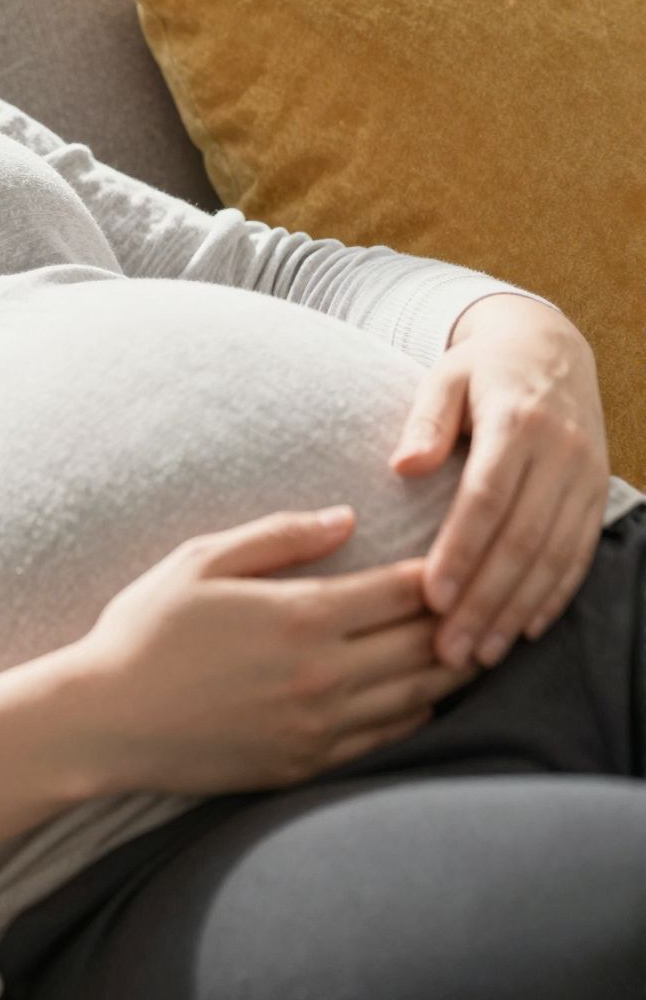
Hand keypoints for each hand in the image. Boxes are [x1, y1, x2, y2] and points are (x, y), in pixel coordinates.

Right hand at [74, 506, 480, 796]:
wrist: (105, 720)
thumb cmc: (143, 631)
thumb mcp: (198, 561)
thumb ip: (278, 536)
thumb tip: (346, 517)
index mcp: (300, 616)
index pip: (401, 591)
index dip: (438, 573)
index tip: (455, 559)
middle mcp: (323, 674)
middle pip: (426, 645)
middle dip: (458, 621)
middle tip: (478, 602)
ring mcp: (320, 726)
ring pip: (419, 696)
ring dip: (451, 670)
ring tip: (468, 647)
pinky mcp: (309, 763)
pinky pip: (389, 738)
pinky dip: (418, 714)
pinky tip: (421, 696)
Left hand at [390, 293, 608, 671]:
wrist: (548, 346)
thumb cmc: (480, 368)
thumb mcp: (444, 377)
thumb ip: (426, 421)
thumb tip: (403, 466)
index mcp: (517, 423)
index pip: (487, 500)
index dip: (461, 552)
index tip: (431, 598)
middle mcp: (561, 453)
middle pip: (523, 540)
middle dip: (486, 600)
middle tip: (449, 648)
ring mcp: (585, 476)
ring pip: (555, 556)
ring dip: (518, 610)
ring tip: (482, 653)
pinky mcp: (596, 493)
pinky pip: (579, 553)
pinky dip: (554, 595)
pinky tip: (525, 628)